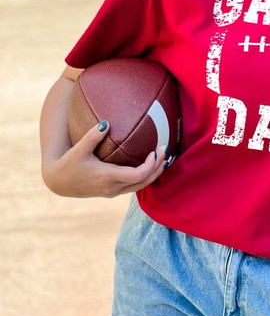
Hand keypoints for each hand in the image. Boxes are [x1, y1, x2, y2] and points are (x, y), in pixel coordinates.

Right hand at [42, 121, 166, 197]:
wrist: (58, 182)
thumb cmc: (68, 164)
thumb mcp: (78, 149)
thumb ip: (92, 136)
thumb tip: (106, 123)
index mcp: (107, 177)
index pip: (138, 175)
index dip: (151, 165)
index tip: (156, 151)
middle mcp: (112, 188)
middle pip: (144, 182)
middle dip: (158, 168)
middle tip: (165, 150)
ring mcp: (112, 192)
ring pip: (140, 186)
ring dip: (154, 173)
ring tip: (163, 158)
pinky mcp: (111, 192)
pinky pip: (133, 186)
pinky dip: (145, 177)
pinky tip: (150, 165)